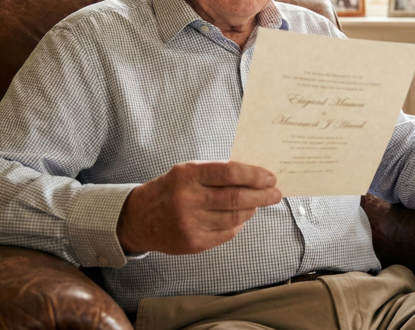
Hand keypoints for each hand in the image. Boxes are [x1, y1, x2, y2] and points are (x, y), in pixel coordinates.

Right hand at [117, 161, 281, 254]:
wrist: (138, 218)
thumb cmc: (169, 190)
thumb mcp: (187, 172)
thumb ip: (216, 174)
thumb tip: (253, 178)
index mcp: (188, 175)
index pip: (230, 173)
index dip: (254, 175)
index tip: (270, 177)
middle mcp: (188, 199)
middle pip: (236, 198)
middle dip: (262, 196)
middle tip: (275, 194)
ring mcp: (190, 223)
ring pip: (234, 218)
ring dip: (251, 210)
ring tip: (257, 204)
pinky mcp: (193, 243)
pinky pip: (226, 234)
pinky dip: (237, 225)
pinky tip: (239, 218)